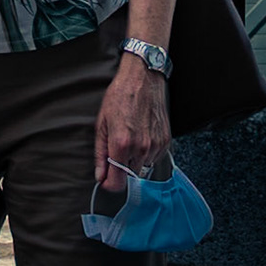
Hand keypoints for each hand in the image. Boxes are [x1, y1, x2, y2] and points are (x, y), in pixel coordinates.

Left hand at [95, 54, 171, 191]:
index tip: (105, 181)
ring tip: (129, 137)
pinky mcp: (166, 143)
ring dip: (134, 160)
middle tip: (115, 150)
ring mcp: (156, 146)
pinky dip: (145, 153)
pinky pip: (154, 159)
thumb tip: (100, 176)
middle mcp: (141, 149)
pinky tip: (140, 136)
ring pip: (142, 168)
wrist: (142, 81)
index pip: (118, 182)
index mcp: (121, 144)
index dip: (109, 185)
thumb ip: (100, 154)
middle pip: (130, 177)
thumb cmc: (119, 98)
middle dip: (121, 169)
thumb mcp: (101, 124)